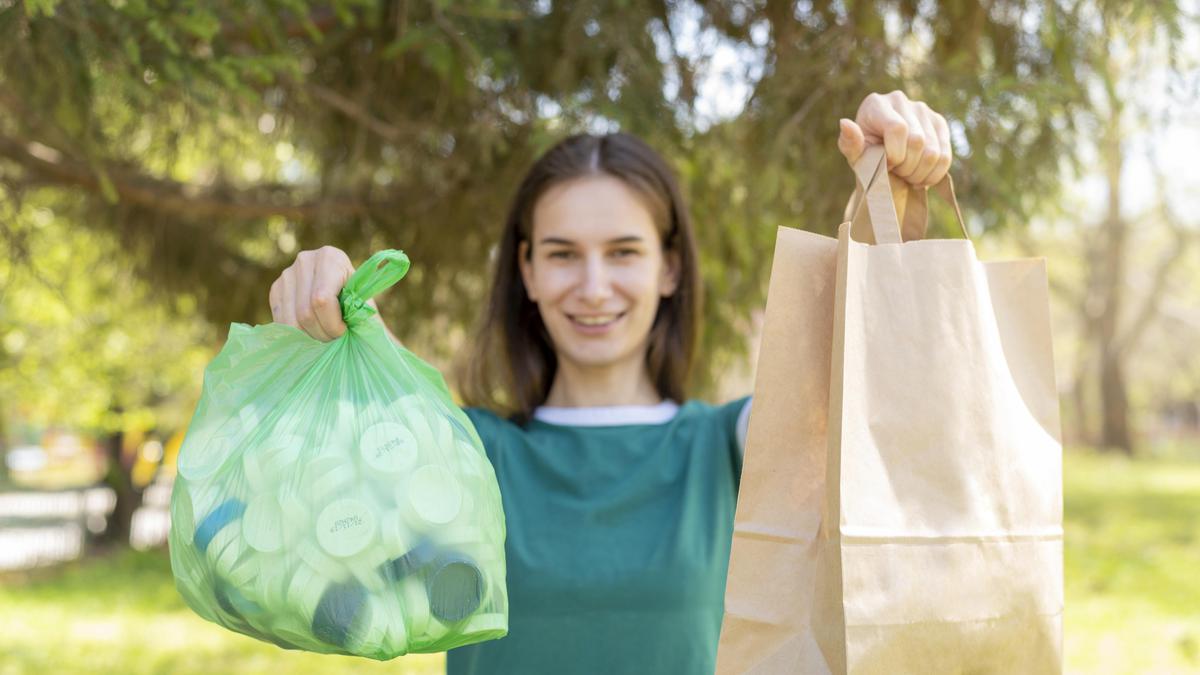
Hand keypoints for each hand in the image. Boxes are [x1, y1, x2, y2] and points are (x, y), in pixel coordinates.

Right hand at [269, 245, 355, 340]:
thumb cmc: (360, 302)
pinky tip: (311, 332)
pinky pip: (281, 321)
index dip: (333, 323)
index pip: (322, 299)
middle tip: (334, 338)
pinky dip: (296, 334)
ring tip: (324, 336)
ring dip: (309, 337)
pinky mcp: (276, 289)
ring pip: (291, 320)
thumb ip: (359, 314)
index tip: (344, 331)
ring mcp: (287, 274)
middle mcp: (305, 261)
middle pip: (305, 312)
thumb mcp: (365, 305)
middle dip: (322, 333)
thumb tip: (345, 330)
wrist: (344, 294)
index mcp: (330, 258)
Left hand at [837, 90, 951, 187]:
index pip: (898, 129)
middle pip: (918, 141)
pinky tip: (920, 177)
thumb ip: (850, 143)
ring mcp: (923, 109)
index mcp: (875, 104)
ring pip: (933, 152)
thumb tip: (844, 123)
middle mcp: (900, 100)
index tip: (885, 164)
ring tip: (905, 175)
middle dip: (906, 167)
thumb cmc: (866, 158)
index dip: (894, 154)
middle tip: (895, 172)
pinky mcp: (938, 122)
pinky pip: (945, 156)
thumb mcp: (855, 156)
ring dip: (919, 174)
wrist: (883, 164)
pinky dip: (933, 175)